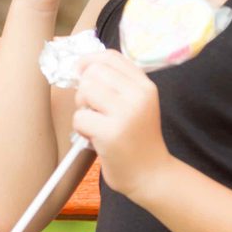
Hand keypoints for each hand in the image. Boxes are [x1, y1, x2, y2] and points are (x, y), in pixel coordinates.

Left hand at [72, 50, 172, 202]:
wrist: (152, 175)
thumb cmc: (137, 137)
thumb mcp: (136, 103)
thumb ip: (116, 82)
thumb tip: (81, 65)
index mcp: (145, 85)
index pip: (110, 56)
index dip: (89, 61)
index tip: (82, 73)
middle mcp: (139, 95)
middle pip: (93, 73)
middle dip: (85, 89)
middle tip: (94, 109)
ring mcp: (126, 113)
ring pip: (84, 91)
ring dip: (82, 109)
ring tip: (96, 123)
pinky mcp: (111, 132)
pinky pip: (79, 118)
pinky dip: (81, 129)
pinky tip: (95, 138)